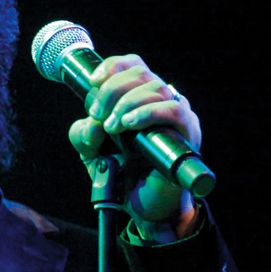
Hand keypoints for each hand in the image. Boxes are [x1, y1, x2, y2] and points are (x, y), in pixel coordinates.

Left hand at [68, 54, 201, 240]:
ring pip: (154, 88)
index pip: (133, 65)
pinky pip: (173, 110)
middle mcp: (162, 100)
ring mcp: (178, 114)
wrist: (144, 206)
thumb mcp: (91, 152)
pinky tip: (128, 123)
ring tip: (112, 126)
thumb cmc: (122, 174)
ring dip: (126, 103)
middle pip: (139, 73)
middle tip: (97, 115)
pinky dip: (146, 112)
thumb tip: (90, 124)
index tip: (93, 81)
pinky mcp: (188, 132)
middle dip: (112, 91)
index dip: (113, 66)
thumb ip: (83, 133)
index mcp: (140, 98)